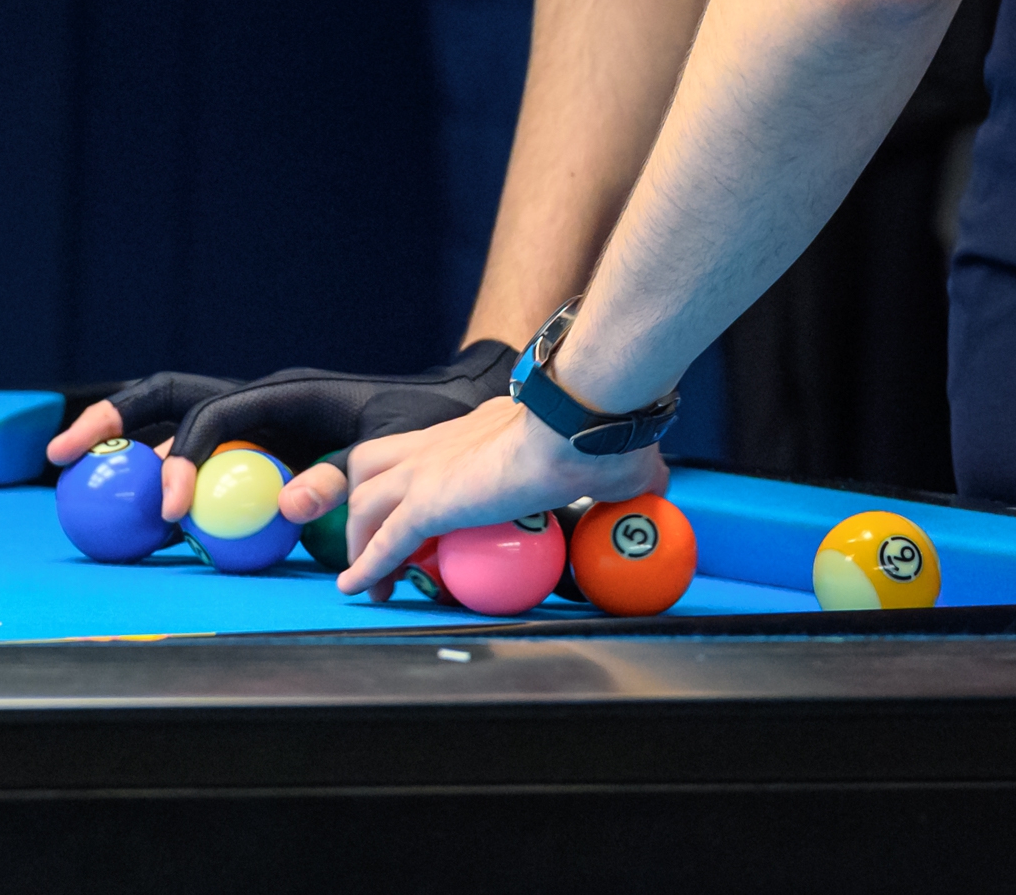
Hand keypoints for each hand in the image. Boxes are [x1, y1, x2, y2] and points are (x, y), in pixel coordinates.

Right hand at [44, 345, 519, 527]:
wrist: (445, 407)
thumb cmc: (424, 426)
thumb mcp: (390, 450)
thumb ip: (339, 475)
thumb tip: (287, 504)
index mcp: (286, 393)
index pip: (212, 416)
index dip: (180, 458)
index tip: (167, 509)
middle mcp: (258, 398)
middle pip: (166, 397)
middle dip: (111, 420)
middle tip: (60, 456)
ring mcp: (252, 418)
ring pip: (169, 418)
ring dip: (119, 439)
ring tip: (69, 470)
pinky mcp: (254, 443)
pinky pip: (193, 452)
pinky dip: (155, 470)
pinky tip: (132, 510)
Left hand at [338, 397, 668, 595]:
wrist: (577, 425)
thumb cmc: (597, 434)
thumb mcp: (606, 458)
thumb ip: (620, 474)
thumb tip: (655, 485)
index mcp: (479, 430)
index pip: (427, 451)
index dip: (414, 479)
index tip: (420, 515)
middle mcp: (442, 443)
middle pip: (374, 464)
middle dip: (365, 504)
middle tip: (377, 545)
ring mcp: (429, 469)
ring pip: (366, 500)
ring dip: (360, 539)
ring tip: (368, 581)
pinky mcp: (429, 501)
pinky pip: (384, 538)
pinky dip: (368, 563)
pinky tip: (360, 589)